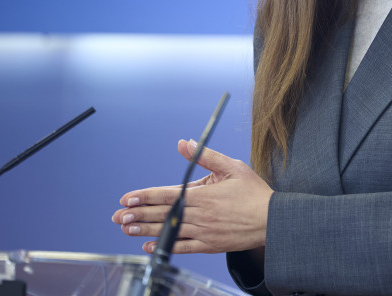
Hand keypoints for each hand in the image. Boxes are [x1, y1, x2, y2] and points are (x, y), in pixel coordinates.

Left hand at [111, 139, 271, 254]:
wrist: (272, 220)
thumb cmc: (254, 193)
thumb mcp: (232, 167)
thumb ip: (205, 156)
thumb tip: (184, 143)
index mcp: (204, 195)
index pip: (167, 195)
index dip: (145, 197)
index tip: (127, 199)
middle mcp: (201, 215)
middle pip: (163, 214)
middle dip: (138, 215)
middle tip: (118, 216)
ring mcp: (204, 232)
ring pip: (169, 231)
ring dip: (146, 231)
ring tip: (127, 229)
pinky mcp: (210, 245)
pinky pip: (183, 247)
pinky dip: (165, 247)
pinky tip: (150, 247)